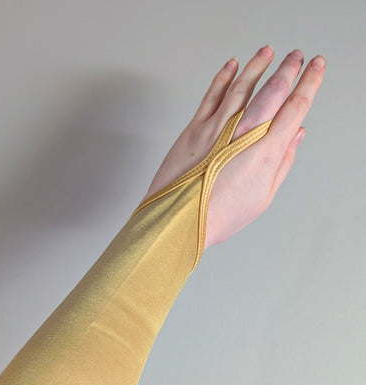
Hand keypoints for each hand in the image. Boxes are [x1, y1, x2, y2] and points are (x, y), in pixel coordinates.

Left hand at [140, 46, 325, 249]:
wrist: (180, 221)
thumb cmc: (220, 216)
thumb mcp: (262, 197)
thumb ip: (282, 163)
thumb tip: (295, 136)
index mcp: (266, 151)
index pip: (295, 107)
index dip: (308, 83)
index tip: (315, 68)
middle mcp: (244, 134)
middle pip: (272, 91)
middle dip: (287, 69)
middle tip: (296, 57)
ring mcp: (218, 127)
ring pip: (242, 86)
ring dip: (258, 65)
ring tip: (268, 51)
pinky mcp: (195, 128)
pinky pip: (212, 94)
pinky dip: (223, 76)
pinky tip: (232, 65)